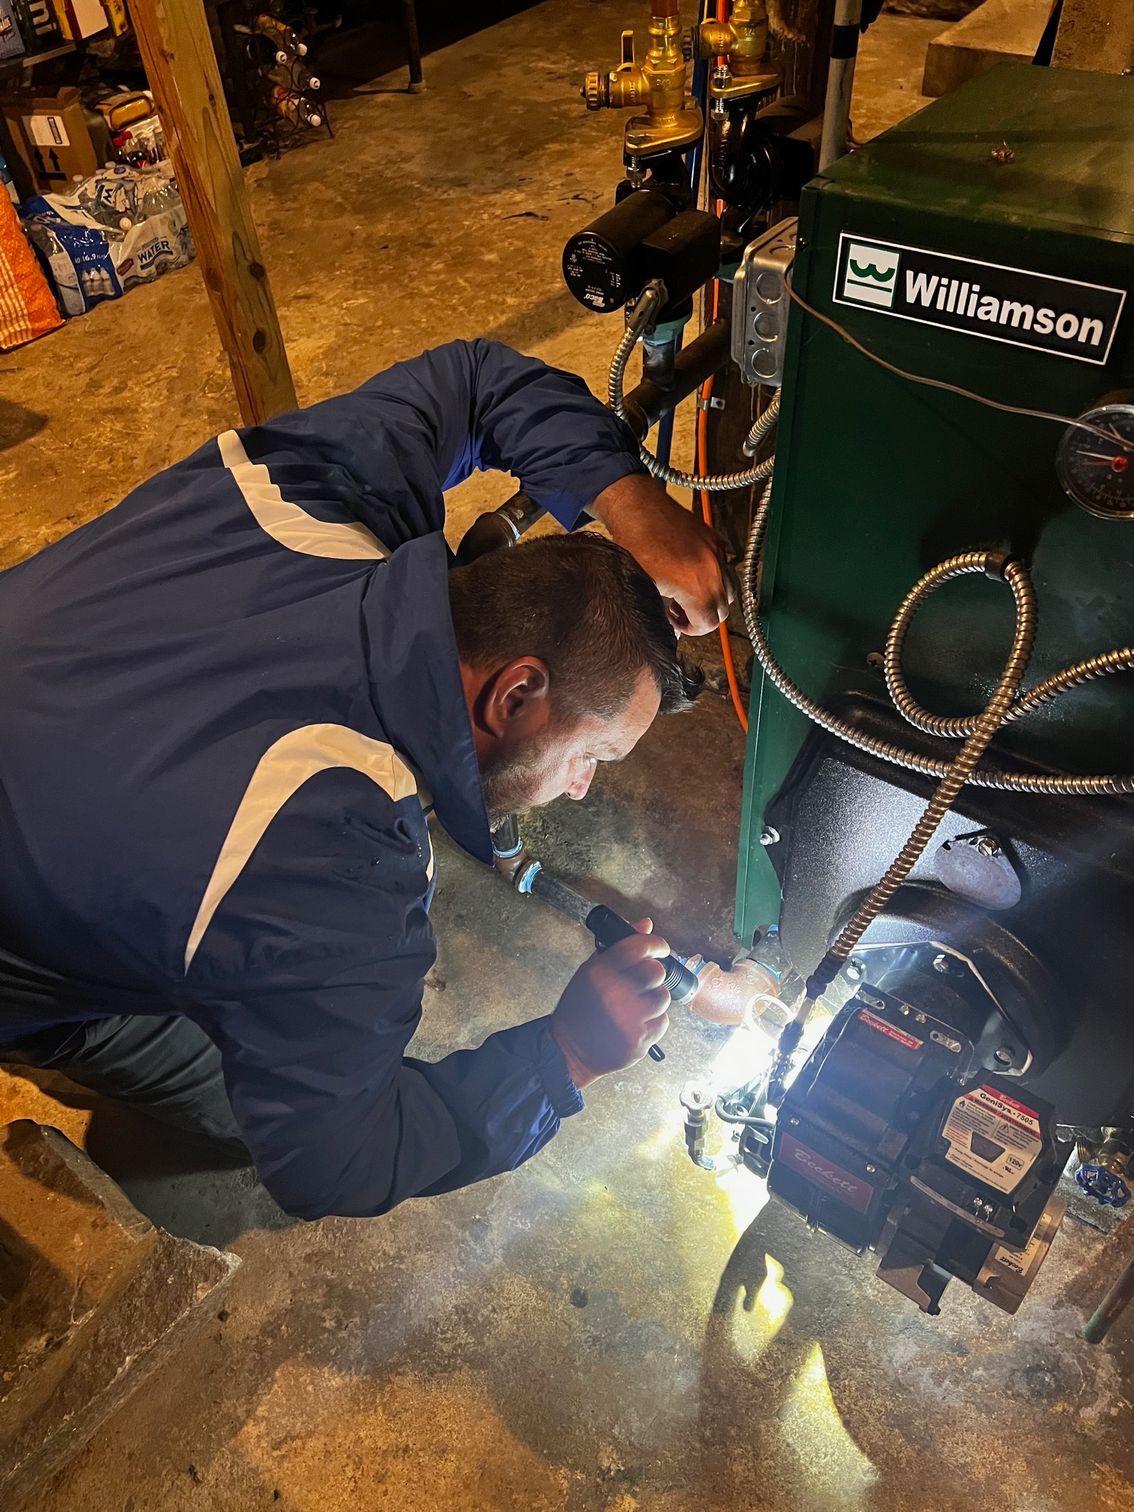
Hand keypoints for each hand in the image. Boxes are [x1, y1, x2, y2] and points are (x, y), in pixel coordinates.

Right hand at [550, 918, 670, 1089]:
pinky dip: (653, 1023)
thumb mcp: (590, 972)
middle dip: (653, 977)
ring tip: (635, 1008)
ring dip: (654, 1001)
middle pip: (656, 971)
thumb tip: (646, 924)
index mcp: (600, 971)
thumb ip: (618, 947)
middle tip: (641, 985)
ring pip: (663, 997)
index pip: (639, 946)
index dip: (656, 944)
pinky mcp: (638, 1038)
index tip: (661, 948)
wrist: (569, 1051)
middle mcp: (614, 992)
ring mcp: (628, 1017)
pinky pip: (662, 1022)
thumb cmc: (580, 1010)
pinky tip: (635, 1024)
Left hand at [590, 473, 731, 635]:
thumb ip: (662, 610)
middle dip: (704, 616)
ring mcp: (717, 553)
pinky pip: (725, 569)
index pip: (710, 622)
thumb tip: (671, 625)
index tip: (680, 624)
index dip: (694, 629)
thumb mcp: (646, 586)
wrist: (638, 508)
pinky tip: (692, 576)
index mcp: (697, 585)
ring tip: (687, 595)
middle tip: (681, 612)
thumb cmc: (636, 543)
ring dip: (712, 599)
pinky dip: (714, 579)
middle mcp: (713, 569)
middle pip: (723, 609)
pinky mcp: (715, 540)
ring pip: (729, 589)